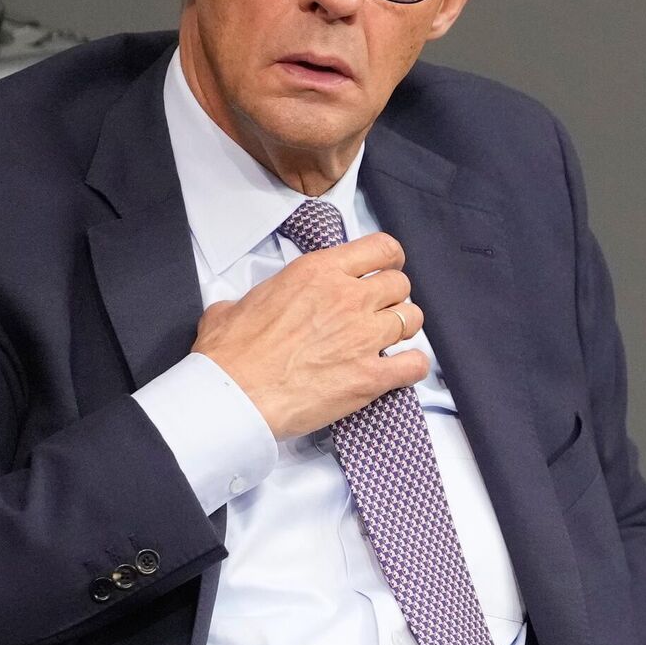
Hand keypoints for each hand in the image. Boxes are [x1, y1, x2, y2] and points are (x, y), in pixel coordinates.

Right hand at [192, 231, 427, 439]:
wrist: (232, 396)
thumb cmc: (230, 354)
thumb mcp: (234, 306)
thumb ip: (256, 300)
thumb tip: (240, 309)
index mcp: (318, 272)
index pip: (380, 248)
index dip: (389, 260)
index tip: (386, 269)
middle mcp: (348, 298)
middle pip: (399, 284)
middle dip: (394, 296)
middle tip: (380, 311)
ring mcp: (364, 336)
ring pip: (412, 318)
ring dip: (404, 328)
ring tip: (389, 340)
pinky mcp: (370, 376)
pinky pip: (414, 364)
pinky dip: (412, 367)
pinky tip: (399, 370)